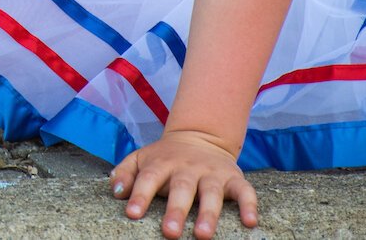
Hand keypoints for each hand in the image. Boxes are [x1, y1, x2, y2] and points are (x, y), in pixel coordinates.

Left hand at [110, 130, 259, 239]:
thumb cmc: (165, 158)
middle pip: (182, 188)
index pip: (149, 177)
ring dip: (208, 213)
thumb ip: (125, 173)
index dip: (140, 194)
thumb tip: (115, 192)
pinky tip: (250, 222)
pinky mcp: (234, 178)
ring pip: (211, 192)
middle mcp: (188, 167)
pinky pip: (244, 191)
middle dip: (176, 210)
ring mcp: (212, 172)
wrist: (200, 136)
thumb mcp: (141, 158)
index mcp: (162, 162)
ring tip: (202, 235)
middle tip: (170, 233)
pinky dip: (249, 204)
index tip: (132, 213)